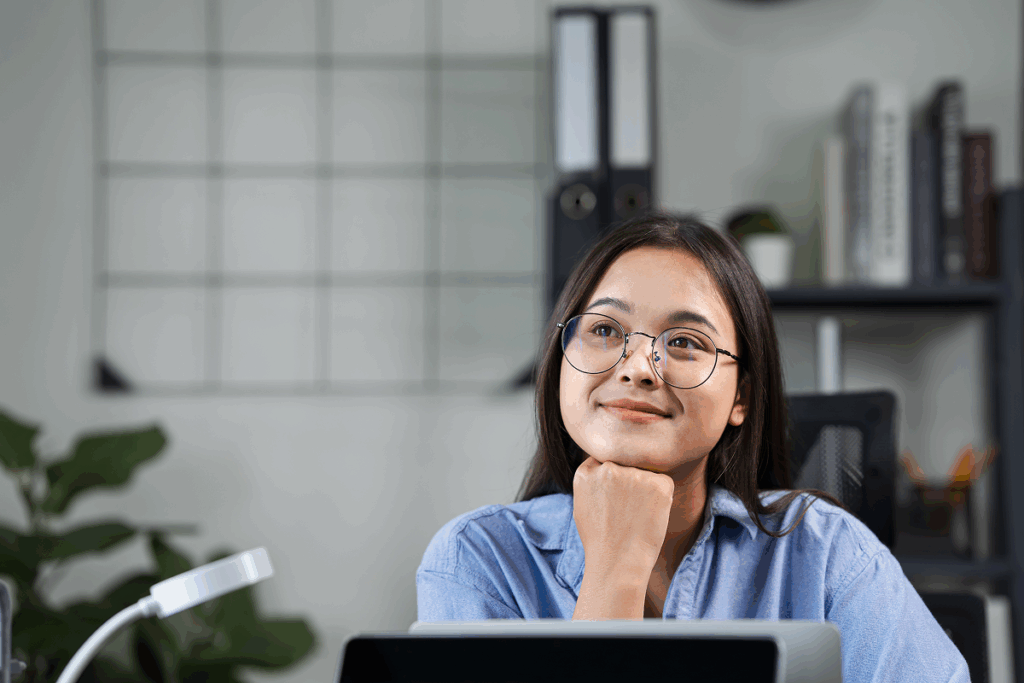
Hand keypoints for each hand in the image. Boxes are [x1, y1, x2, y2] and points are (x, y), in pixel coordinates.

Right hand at [571, 456, 673, 618]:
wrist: (618, 563)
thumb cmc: (600, 540)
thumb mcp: (582, 505)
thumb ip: (592, 481)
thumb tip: (605, 467)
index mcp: (587, 473)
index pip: (604, 461)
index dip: (613, 479)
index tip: (615, 495)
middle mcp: (609, 468)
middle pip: (625, 465)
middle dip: (628, 482)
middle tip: (627, 511)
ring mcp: (634, 474)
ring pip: (644, 473)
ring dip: (645, 489)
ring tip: (636, 516)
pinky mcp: (659, 483)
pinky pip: (663, 482)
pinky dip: (661, 497)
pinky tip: (650, 515)